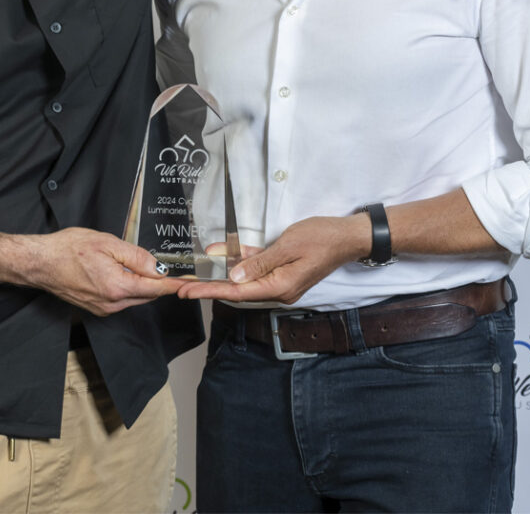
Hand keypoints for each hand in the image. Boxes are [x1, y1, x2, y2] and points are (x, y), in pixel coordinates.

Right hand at [27, 227, 179, 316]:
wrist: (41, 263)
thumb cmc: (68, 249)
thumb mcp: (107, 243)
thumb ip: (136, 257)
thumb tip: (158, 268)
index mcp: (118, 287)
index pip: (156, 288)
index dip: (176, 284)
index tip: (192, 283)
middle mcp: (112, 303)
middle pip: (147, 294)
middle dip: (159, 282)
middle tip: (172, 269)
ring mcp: (103, 308)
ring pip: (134, 297)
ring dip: (142, 284)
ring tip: (141, 265)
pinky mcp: (96, 308)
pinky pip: (121, 299)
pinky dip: (128, 287)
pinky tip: (122, 272)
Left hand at [176, 215, 368, 304]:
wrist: (348, 236)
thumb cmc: (322, 238)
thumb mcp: (288, 246)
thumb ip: (259, 262)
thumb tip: (234, 278)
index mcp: (280, 287)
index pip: (237, 292)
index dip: (210, 291)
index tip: (188, 292)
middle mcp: (279, 288)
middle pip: (236, 289)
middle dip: (209, 287)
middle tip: (182, 287)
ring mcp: (281, 279)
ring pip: (244, 277)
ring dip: (220, 274)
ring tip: (195, 274)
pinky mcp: (283, 268)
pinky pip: (256, 266)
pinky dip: (240, 260)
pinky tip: (222, 253)